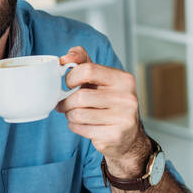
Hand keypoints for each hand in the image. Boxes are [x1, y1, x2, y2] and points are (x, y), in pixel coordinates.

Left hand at [56, 46, 151, 178]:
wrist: (128, 135)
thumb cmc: (109, 103)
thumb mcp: (100, 79)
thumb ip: (83, 62)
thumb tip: (65, 57)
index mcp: (123, 79)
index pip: (88, 70)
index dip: (71, 77)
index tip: (68, 84)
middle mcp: (126, 97)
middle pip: (80, 96)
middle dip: (66, 101)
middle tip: (64, 104)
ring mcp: (122, 117)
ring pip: (78, 114)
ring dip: (70, 115)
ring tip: (74, 114)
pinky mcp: (114, 135)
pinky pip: (81, 128)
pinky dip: (75, 126)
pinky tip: (81, 124)